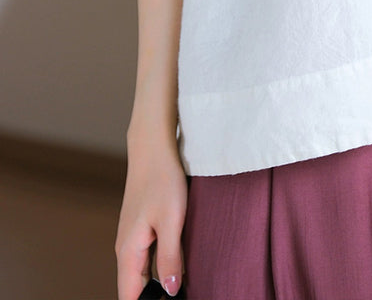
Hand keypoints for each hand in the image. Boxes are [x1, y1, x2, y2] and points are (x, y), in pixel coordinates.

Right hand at [115, 140, 187, 299]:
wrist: (153, 146)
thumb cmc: (162, 179)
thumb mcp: (172, 220)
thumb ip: (170, 258)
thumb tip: (172, 291)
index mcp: (128, 252)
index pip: (129, 296)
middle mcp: (127, 248)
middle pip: (137, 288)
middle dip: (155, 297)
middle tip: (183, 293)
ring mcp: (134, 237)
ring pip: (143, 272)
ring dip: (159, 283)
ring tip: (184, 286)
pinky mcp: (143, 227)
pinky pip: (149, 257)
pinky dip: (161, 266)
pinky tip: (179, 264)